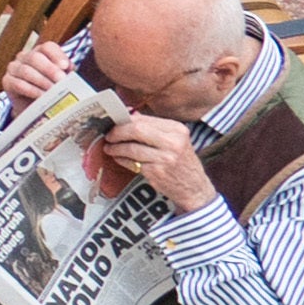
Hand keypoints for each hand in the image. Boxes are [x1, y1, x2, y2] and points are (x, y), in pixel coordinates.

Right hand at [0, 38, 74, 111]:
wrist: (35, 109)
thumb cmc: (50, 91)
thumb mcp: (61, 80)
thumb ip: (67, 74)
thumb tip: (72, 73)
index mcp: (41, 53)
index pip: (48, 47)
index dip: (57, 55)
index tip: (66, 66)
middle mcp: (25, 57)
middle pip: (35, 57)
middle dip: (50, 69)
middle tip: (61, 80)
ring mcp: (14, 68)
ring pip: (26, 70)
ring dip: (41, 81)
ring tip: (53, 91)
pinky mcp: (7, 81)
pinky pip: (18, 83)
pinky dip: (32, 90)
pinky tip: (41, 97)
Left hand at [97, 112, 213, 213]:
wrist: (195, 189)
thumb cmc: (181, 163)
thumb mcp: (175, 141)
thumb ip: (153, 128)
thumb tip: (127, 115)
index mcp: (178, 129)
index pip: (144, 119)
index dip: (124, 121)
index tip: (113, 124)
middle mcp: (174, 142)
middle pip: (136, 129)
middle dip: (117, 132)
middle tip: (108, 136)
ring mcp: (166, 157)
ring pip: (131, 147)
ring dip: (116, 148)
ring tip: (109, 148)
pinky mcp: (157, 171)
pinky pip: (132, 162)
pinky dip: (122, 159)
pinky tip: (119, 158)